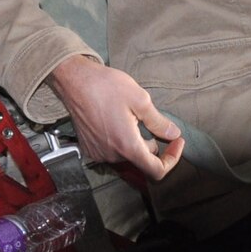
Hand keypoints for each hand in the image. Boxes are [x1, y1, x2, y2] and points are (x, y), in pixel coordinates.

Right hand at [50, 56, 184, 180]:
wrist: (74, 81)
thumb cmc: (105, 87)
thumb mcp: (140, 100)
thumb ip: (159, 122)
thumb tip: (173, 134)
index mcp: (127, 146)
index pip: (157, 171)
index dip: (172, 160)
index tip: (176, 142)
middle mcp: (112, 156)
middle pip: (141, 160)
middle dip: (152, 143)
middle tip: (152, 120)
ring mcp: (98, 154)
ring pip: (126, 155)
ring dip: (134, 141)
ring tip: (130, 116)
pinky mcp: (89, 148)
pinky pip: (112, 151)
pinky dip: (119, 141)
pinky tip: (116, 120)